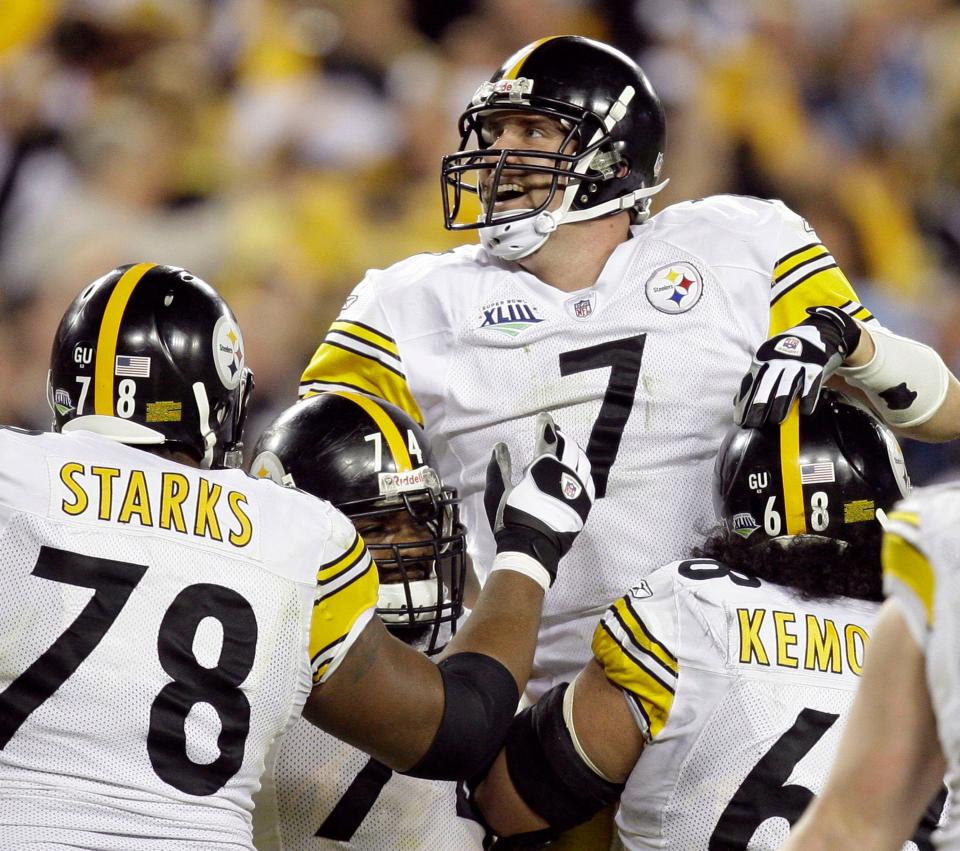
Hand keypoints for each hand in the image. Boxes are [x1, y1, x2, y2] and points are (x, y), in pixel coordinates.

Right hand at [484, 413, 593, 584]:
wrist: (531, 549)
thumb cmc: (511, 519)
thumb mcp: (497, 493)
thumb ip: (499, 468)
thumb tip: (499, 446)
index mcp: (542, 468)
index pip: (547, 438)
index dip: (546, 426)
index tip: (545, 417)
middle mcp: (564, 474)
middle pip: (568, 447)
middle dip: (562, 437)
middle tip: (555, 433)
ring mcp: (577, 489)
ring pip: (582, 462)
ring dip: (575, 452)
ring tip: (568, 450)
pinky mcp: (584, 504)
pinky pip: (588, 481)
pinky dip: (583, 471)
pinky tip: (578, 472)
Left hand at [735, 306, 861, 426]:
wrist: (820, 331)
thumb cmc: (789, 353)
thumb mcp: (769, 361)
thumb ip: (755, 379)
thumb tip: (738, 401)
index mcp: (763, 359)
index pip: (751, 383)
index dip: (745, 402)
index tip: (741, 420)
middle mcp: (778, 360)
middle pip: (766, 385)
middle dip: (759, 406)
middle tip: (754, 423)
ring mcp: (797, 362)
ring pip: (787, 386)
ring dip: (781, 405)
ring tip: (776, 420)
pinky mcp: (815, 365)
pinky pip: (811, 384)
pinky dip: (808, 399)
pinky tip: (804, 411)